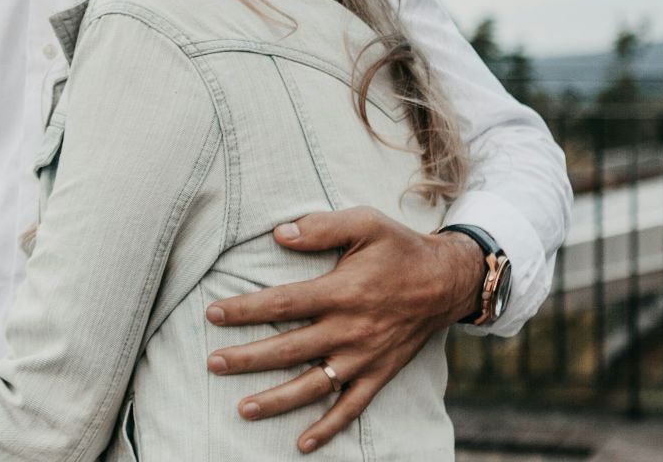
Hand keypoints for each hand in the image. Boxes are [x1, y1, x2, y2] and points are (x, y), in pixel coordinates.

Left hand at [203, 207, 482, 452]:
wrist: (449, 281)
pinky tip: (303, 443)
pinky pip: (352, 407)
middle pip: (290, 349)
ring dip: (277, 400)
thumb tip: (279, 233)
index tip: (213, 313)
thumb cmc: (400, 248)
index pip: (283, 303)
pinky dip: (328, 428)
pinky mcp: (379, 374)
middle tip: (213, 363)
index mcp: (343, 291)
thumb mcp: (366, 223)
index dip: (245, 310)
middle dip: (248, 358)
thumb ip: (322, 228)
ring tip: (243, 409)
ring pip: (314, 385)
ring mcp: (365, 357)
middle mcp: (351, 329)